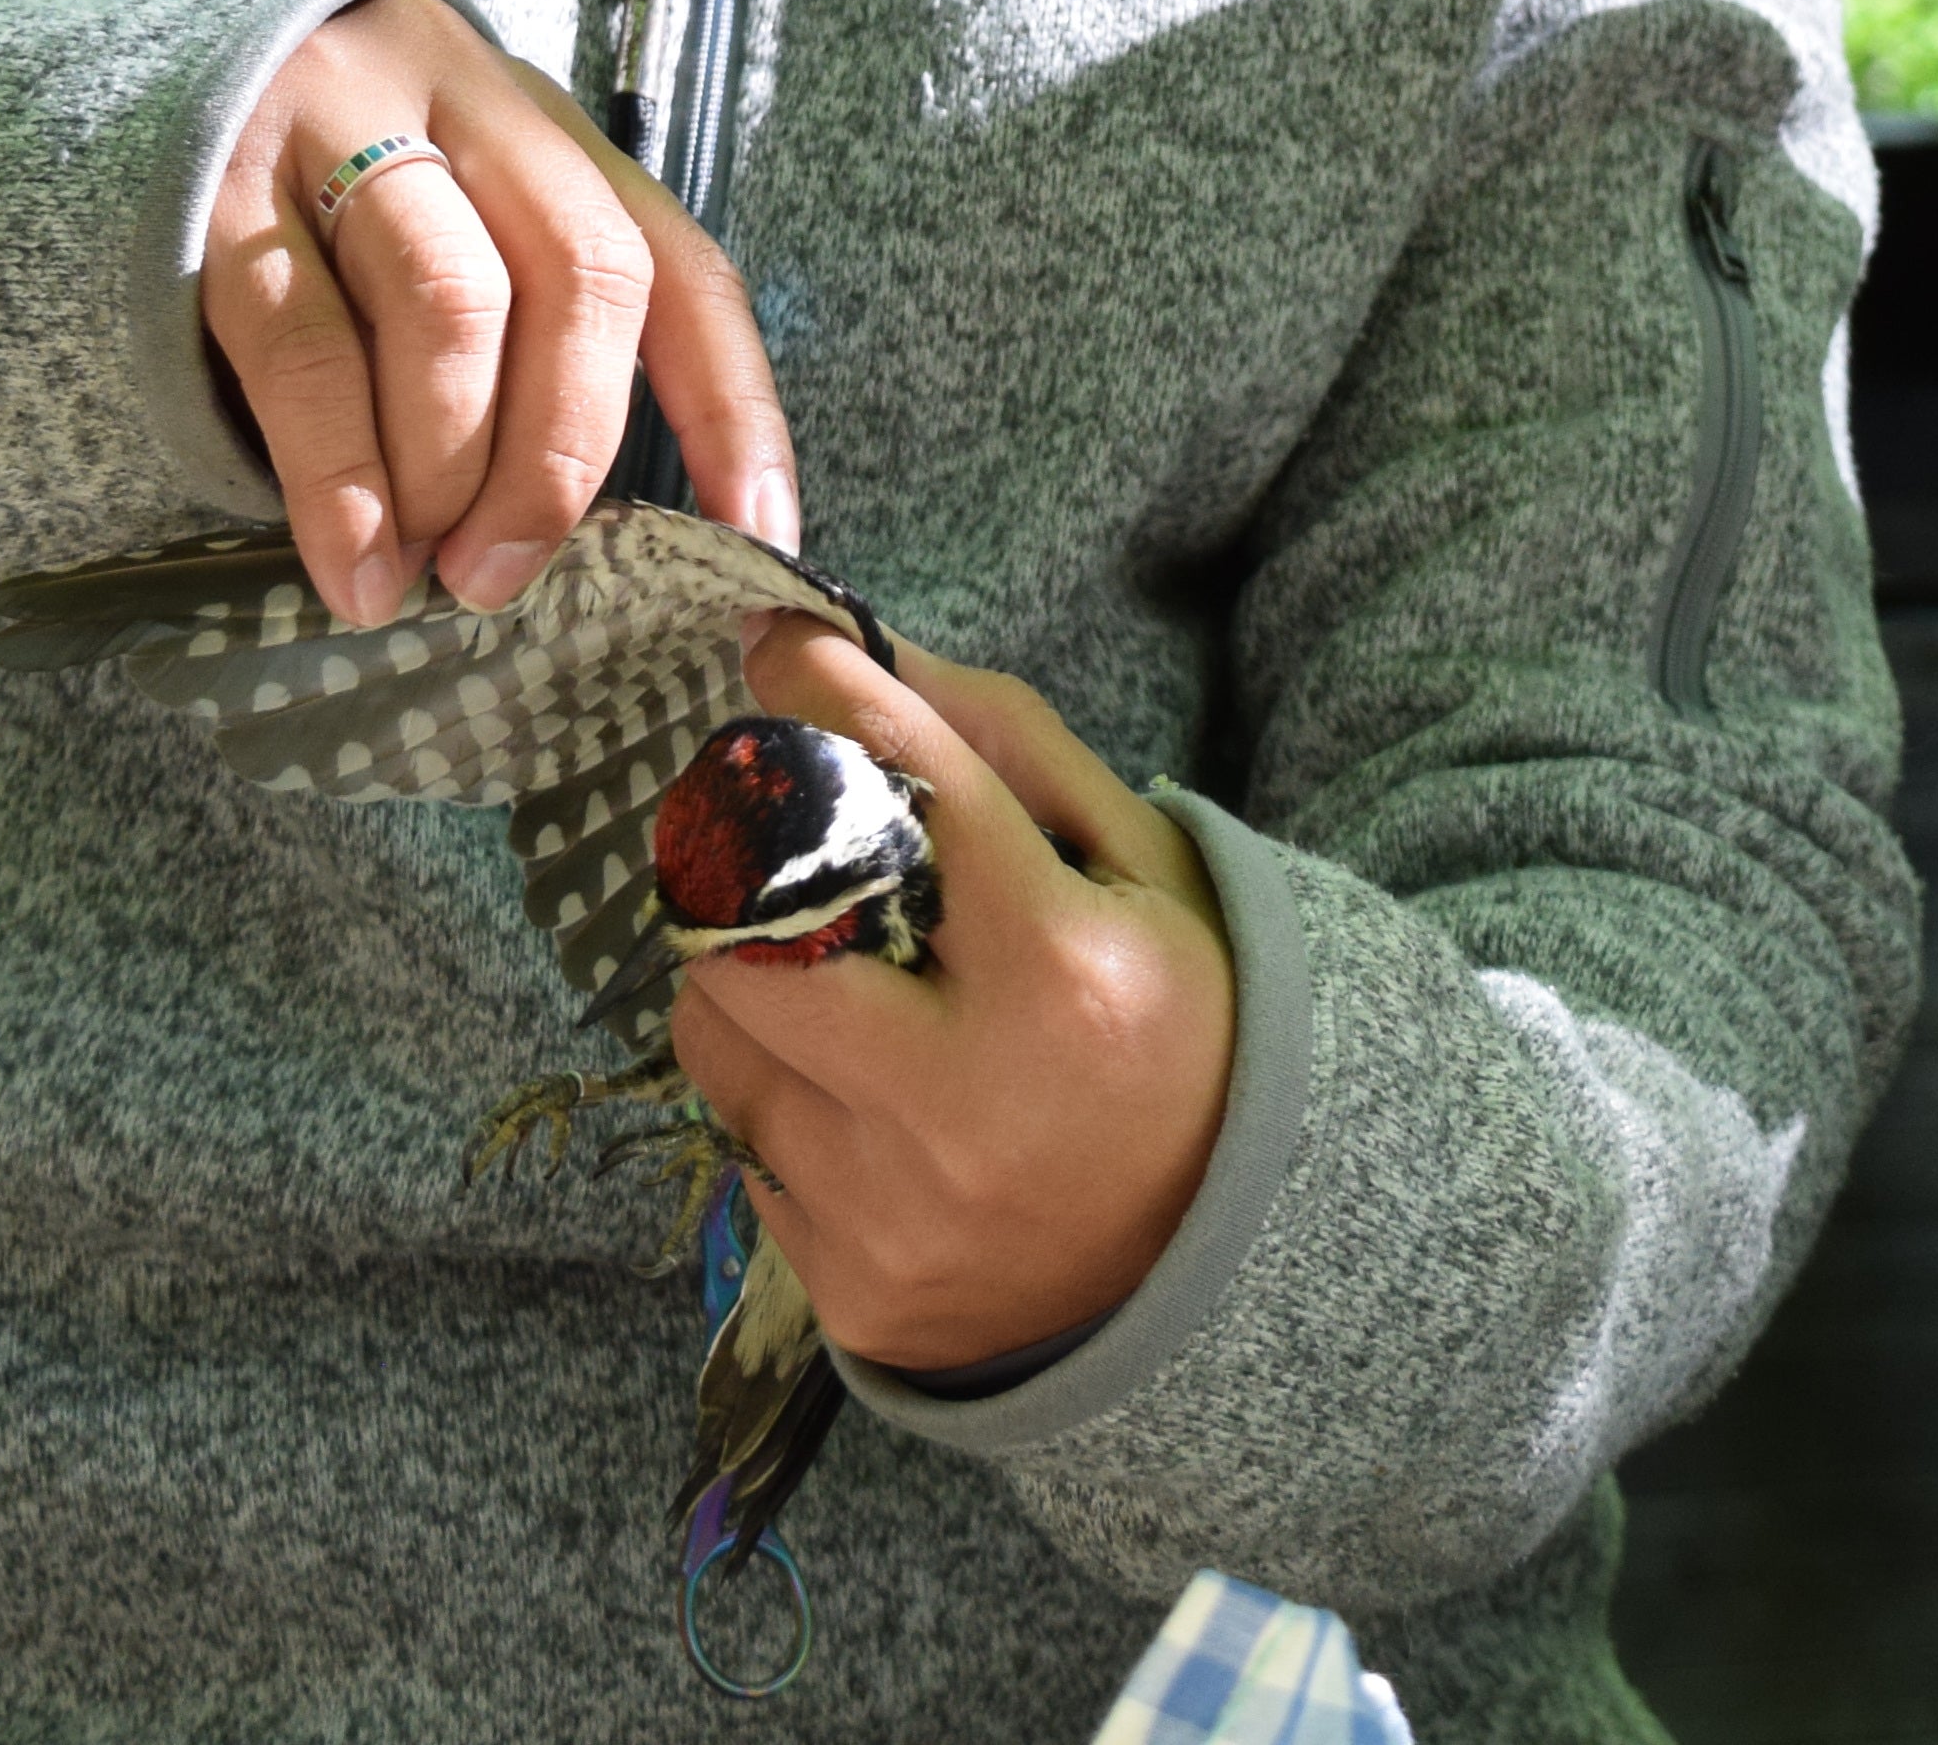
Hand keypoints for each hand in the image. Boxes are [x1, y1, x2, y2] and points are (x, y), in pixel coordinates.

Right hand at [199, 0, 795, 626]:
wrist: (124, 103)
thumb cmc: (320, 217)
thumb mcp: (450, 238)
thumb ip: (524, 343)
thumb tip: (591, 535)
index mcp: (545, 126)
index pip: (678, 263)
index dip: (733, 405)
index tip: (757, 533)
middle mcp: (462, 98)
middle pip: (579, 270)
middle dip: (564, 451)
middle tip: (510, 572)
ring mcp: (338, 126)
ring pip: (450, 300)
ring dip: (452, 465)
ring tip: (428, 571)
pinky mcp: (218, 191)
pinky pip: (304, 346)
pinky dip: (343, 479)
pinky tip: (355, 565)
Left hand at [673, 624, 1238, 1373]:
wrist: (1218, 1255)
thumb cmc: (1174, 1024)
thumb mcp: (1138, 866)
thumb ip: (1000, 746)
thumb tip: (854, 649)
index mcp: (1060, 974)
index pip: (904, 792)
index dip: (824, 696)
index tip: (775, 649)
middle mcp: (966, 1098)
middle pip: (747, 939)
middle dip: (739, 873)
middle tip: (764, 847)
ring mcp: (898, 1208)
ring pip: (718, 1044)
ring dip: (749, 988)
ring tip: (826, 978)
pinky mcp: (852, 1289)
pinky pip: (744, 1153)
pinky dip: (782, 1102)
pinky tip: (861, 1099)